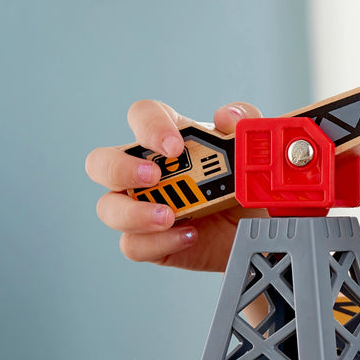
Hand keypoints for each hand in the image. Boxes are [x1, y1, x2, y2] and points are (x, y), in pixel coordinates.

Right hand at [85, 100, 264, 271]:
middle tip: (154, 177)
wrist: (258, 230)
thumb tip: (227, 114)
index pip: (141, 116)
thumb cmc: (245, 184)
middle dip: (119, 168)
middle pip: (101, 162)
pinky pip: (134, 245)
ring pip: (108, 208)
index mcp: (169, 139)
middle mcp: (147, 172)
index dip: (150, 126)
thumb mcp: (252, 150)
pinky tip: (189, 236)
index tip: (175, 147)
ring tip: (170, 216)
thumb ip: (247, 121)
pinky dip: (158, 242)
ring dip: (133, 213)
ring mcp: (143, 208)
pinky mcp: (150, 241)